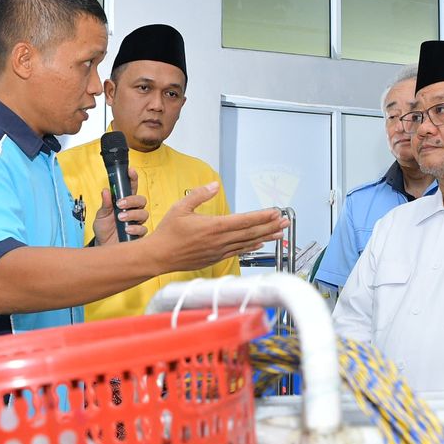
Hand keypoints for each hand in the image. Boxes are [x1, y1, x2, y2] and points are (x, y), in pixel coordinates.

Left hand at [93, 168, 146, 245]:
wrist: (103, 246)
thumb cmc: (104, 230)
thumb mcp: (101, 215)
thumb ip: (105, 204)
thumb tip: (106, 191)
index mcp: (124, 202)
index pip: (131, 188)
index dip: (133, 179)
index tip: (130, 171)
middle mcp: (132, 210)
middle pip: (141, 200)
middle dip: (132, 200)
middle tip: (120, 204)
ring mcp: (137, 222)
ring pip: (143, 213)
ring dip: (132, 214)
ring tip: (121, 218)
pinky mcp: (139, 233)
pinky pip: (143, 228)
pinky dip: (135, 228)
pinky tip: (127, 229)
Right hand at [145, 184, 284, 270]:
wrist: (159, 256)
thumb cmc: (168, 232)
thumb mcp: (180, 207)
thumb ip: (199, 195)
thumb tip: (215, 184)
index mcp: (213, 226)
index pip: (244, 220)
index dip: (261, 216)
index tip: (275, 212)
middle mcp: (220, 240)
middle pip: (251, 233)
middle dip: (270, 226)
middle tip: (285, 221)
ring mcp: (219, 251)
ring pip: (247, 243)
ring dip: (265, 237)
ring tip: (280, 232)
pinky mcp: (216, 258)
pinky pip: (238, 252)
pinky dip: (251, 247)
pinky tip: (260, 244)